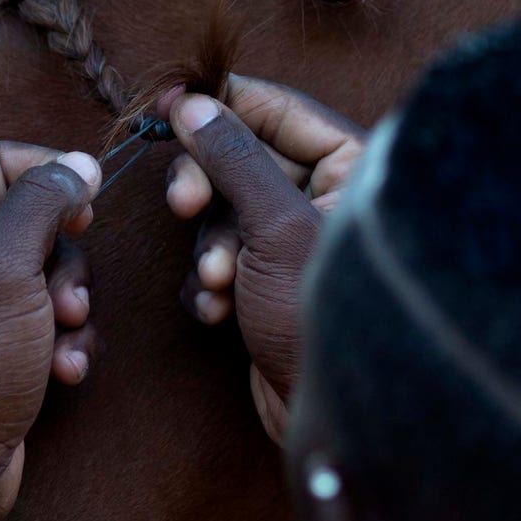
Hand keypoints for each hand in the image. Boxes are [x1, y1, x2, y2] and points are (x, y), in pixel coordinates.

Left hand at [0, 142, 102, 520]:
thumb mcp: (6, 271)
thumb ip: (42, 203)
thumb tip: (78, 165)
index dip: (49, 173)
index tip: (89, 202)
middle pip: (27, 218)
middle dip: (64, 259)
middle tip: (69, 296)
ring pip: (43, 270)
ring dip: (70, 304)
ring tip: (66, 339)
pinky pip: (41, 316)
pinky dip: (63, 338)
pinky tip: (65, 369)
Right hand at [159, 75, 366, 440]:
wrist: (331, 416)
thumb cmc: (319, 314)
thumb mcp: (275, 226)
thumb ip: (232, 158)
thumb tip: (192, 103)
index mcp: (354, 166)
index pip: (280, 109)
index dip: (221, 105)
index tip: (166, 106)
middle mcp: (331, 197)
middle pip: (244, 159)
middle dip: (208, 189)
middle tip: (183, 206)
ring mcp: (298, 244)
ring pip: (225, 214)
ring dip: (210, 247)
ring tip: (220, 282)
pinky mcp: (272, 286)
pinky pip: (223, 260)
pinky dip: (210, 283)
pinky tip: (217, 313)